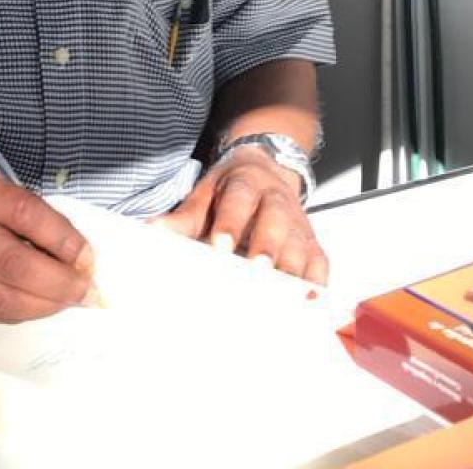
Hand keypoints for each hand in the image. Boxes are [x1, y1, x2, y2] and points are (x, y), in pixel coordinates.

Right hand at [0, 170, 95, 322]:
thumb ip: (26, 213)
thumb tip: (73, 250)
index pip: (26, 215)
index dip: (62, 239)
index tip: (87, 256)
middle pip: (15, 265)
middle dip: (60, 283)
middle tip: (86, 288)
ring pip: (4, 299)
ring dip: (47, 305)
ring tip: (71, 301)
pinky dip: (25, 312)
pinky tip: (43, 306)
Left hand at [158, 148, 327, 283]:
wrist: (265, 169)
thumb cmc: (230, 192)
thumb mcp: (205, 195)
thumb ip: (184, 218)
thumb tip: (153, 232)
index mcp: (246, 183)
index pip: (240, 200)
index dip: (231, 223)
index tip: (219, 247)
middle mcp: (276, 201)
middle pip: (275, 222)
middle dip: (267, 248)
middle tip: (257, 273)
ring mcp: (297, 223)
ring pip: (299, 244)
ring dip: (292, 271)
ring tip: (281, 299)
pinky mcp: (311, 243)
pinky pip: (319, 262)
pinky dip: (317, 282)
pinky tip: (310, 303)